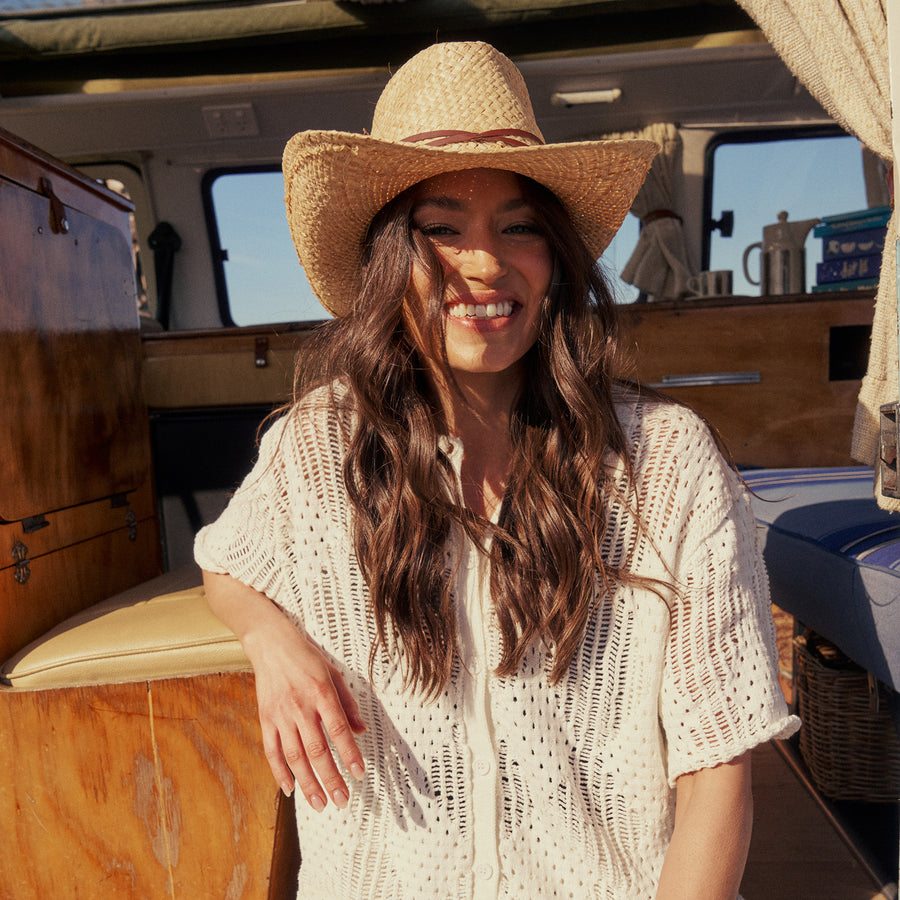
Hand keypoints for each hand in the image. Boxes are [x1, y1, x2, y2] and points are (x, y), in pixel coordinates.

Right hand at [244, 621, 367, 811]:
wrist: (271, 644)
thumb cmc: (307, 658)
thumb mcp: (333, 673)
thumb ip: (347, 704)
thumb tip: (362, 731)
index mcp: (321, 693)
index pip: (338, 729)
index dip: (349, 753)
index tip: (359, 773)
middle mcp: (300, 706)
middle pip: (317, 749)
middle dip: (331, 778)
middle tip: (342, 800)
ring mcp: (280, 714)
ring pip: (294, 756)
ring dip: (308, 782)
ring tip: (320, 804)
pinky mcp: (265, 719)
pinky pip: (272, 750)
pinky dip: (279, 772)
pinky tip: (289, 790)